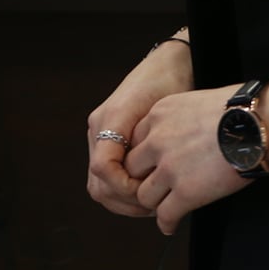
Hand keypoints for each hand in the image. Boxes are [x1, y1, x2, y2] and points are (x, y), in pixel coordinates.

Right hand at [87, 39, 193, 216]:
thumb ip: (147, 141)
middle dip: (126, 201)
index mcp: (109, 120)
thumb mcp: (163, 110)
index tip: (150, 190)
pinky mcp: (107, 141)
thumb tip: (147, 181)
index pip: (103, 168)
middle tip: (155, 205)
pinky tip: (147, 190)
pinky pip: (106, 178)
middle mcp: (98, 129)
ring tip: (153, 202)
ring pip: (99, 186)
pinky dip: (123, 192)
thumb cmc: (170, 82)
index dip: (125, 187)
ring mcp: (100, 136)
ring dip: (124, 201)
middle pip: (98, 184)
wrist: (169, 64)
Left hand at [126, 84, 251, 233]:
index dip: (142, 158)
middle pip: (132, 169)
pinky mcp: (186, 192)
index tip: (148, 167)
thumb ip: (177, 119)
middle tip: (153, 188)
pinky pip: (165, 215)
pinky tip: (170, 225)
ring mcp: (169, 167)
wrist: (257, 124)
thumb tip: (181, 135)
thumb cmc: (238, 111)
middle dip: (141, 181)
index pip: (133, 141)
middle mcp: (157, 140)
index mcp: (158, 115)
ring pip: (143, 195)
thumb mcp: (194, 102)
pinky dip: (166, 223)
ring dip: (153, 203)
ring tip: (162, 207)